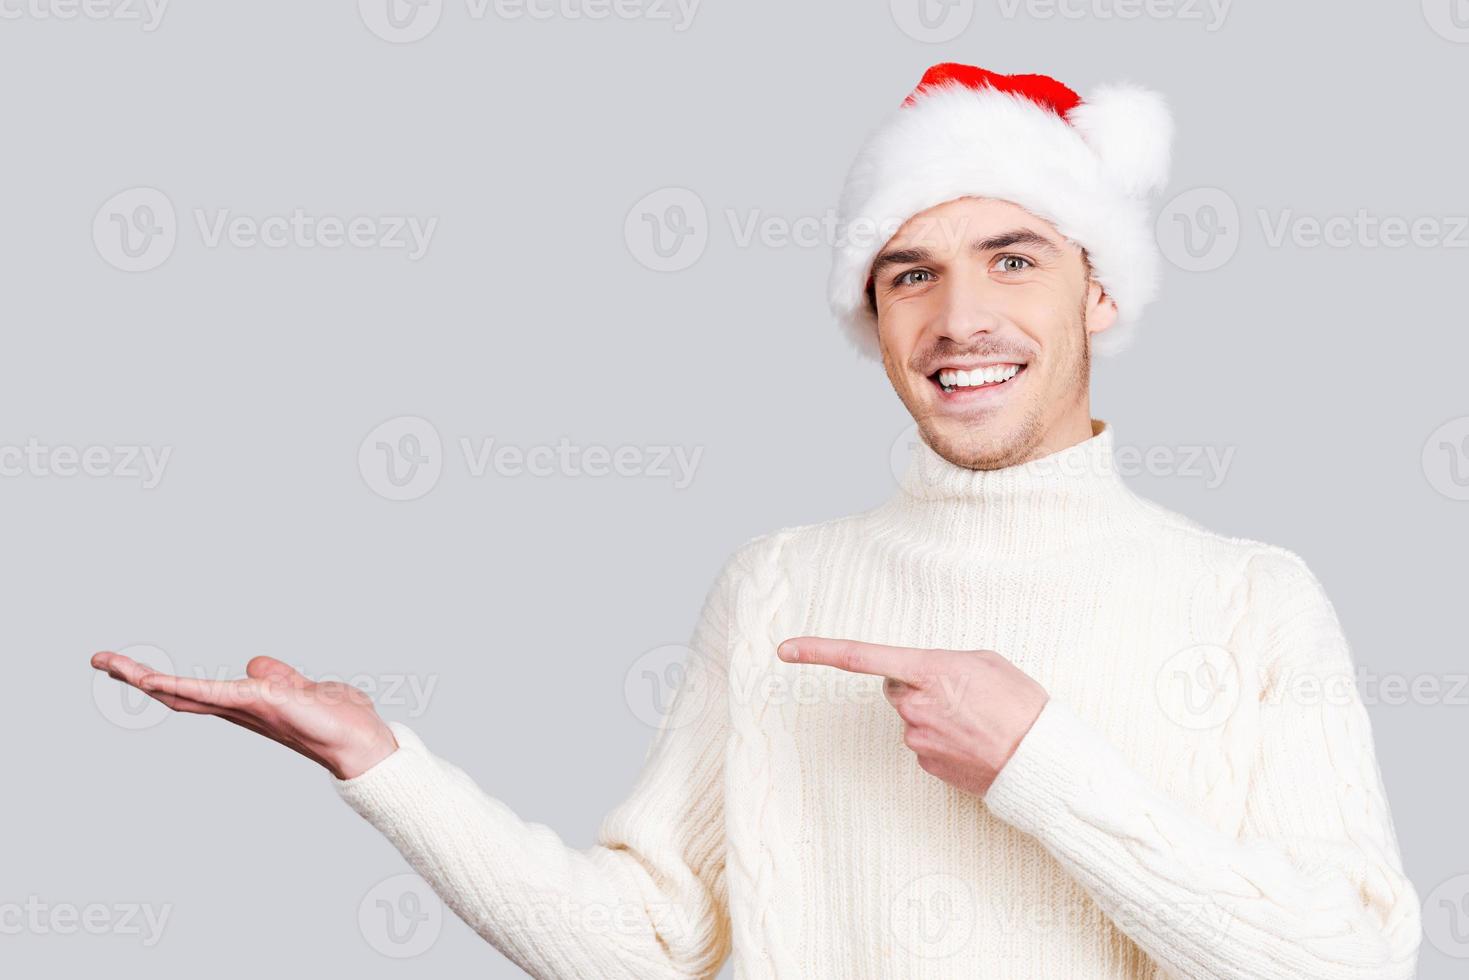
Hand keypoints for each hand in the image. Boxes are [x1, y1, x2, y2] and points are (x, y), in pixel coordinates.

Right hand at [90, 651, 399, 779]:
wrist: (360, 741)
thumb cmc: (336, 720)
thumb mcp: (302, 689)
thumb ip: (276, 677)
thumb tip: (253, 662)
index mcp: (244, 705)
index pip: (193, 691)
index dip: (159, 680)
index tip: (126, 667)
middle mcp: (238, 710)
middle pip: (176, 694)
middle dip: (136, 677)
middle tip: (99, 659)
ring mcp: (245, 707)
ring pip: (184, 693)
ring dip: (144, 677)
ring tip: (109, 662)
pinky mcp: (258, 701)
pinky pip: (213, 693)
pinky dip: (182, 685)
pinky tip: (152, 679)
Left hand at [775, 637, 1047, 797]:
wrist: (1041, 761)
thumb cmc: (1020, 703)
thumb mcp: (985, 662)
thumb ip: (943, 663)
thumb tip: (922, 676)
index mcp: (928, 670)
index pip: (860, 657)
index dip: (818, 651)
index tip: (784, 649)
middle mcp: (914, 705)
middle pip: (895, 688)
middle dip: (917, 686)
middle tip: (961, 694)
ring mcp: (917, 738)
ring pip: (911, 717)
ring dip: (935, 714)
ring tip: (975, 721)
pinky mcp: (925, 764)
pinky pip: (923, 742)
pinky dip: (942, 739)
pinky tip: (971, 742)